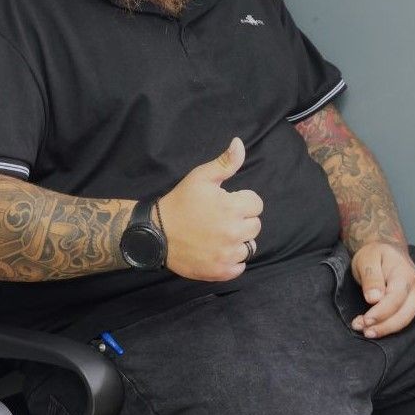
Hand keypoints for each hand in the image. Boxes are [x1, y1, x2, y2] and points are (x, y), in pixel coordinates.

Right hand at [159, 138, 262, 281]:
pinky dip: (233, 260)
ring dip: (239, 241)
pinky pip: (240, 267)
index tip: (226, 202)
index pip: (256, 204)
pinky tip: (218, 250)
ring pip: (249, 247)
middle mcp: (234, 232)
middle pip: (255, 225)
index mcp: (232, 207)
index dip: (242, 201)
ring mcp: (228, 254)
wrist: (157, 233)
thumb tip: (240, 143)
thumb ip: (225, 162)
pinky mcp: (221, 271)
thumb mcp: (201, 177)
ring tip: (220, 235)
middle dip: (242, 220)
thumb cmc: (180, 202)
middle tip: (221, 218)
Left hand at [350, 241, 414, 337]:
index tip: (365, 320)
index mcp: (405, 273)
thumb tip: (374, 299)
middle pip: (404, 314)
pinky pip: (402, 319)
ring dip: (385, 329)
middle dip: (383, 326)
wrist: (387, 250)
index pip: (396, 298)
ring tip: (365, 331)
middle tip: (362, 329)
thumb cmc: (375, 254)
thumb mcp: (367, 259)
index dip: (381, 312)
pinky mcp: (412, 304)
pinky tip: (373, 328)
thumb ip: (371, 277)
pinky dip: (388, 326)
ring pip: (405, 320)